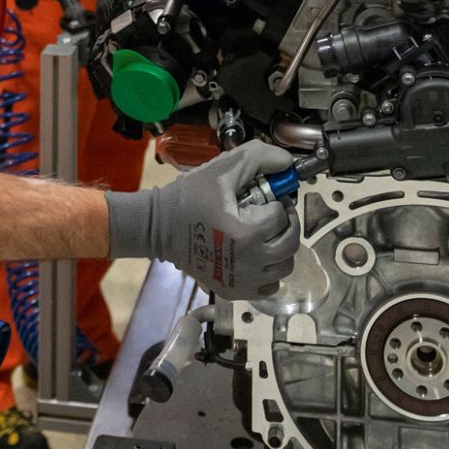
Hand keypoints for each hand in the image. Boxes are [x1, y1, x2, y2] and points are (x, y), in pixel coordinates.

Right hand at [104, 141, 299, 298]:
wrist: (158, 227)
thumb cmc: (188, 197)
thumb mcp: (221, 168)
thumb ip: (258, 158)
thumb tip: (287, 162)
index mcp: (248, 233)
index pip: (283, 217)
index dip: (279, 202)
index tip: (269, 197)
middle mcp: (249, 263)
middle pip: (290, 245)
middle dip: (287, 224)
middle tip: (275, 212)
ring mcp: (242, 281)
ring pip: (283, 267)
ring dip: (281, 248)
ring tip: (266, 233)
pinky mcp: (234, 291)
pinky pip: (269, 286)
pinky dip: (269, 272)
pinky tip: (257, 255)